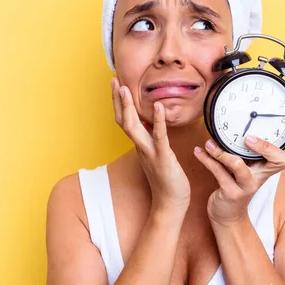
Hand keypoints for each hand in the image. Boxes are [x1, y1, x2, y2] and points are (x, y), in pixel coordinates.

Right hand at [112, 78, 190, 213]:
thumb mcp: (157, 154)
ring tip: (125, 89)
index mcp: (140, 145)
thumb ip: (150, 139)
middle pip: (124, 120)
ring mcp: (150, 153)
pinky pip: (159, 137)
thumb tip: (149, 124)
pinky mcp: (163, 158)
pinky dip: (157, 121)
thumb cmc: (166, 179)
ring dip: (128, 108)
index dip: (120, 103)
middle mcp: (141, 147)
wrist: (171, 204)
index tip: (117, 84)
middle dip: (118, 100)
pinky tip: (159, 106)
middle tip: (113, 80)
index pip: (125, 120)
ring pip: (134, 128)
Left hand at [194, 112, 284, 225]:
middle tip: (249, 137)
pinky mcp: (231, 193)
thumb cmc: (237, 184)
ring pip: (239, 166)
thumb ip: (250, 147)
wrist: (227, 215)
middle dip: (267, 146)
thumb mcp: (248, 165)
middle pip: (279, 161)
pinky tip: (199, 151)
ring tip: (209, 142)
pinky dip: (207, 160)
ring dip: (221, 153)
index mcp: (269, 167)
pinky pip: (218, 173)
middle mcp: (262, 176)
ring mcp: (248, 185)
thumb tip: (251, 120)